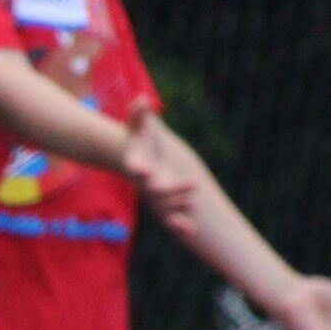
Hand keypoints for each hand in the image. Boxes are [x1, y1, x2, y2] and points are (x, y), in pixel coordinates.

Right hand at [121, 102, 200, 238]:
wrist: (142, 158)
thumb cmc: (142, 139)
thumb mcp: (140, 125)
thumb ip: (138, 114)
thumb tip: (142, 99)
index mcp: (136, 163)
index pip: (137, 166)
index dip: (140, 168)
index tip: (144, 171)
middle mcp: (143, 181)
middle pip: (154, 188)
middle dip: (170, 190)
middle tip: (191, 187)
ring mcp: (153, 194)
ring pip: (164, 205)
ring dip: (177, 208)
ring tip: (194, 208)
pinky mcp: (163, 204)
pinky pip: (170, 216)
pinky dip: (179, 223)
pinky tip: (190, 230)